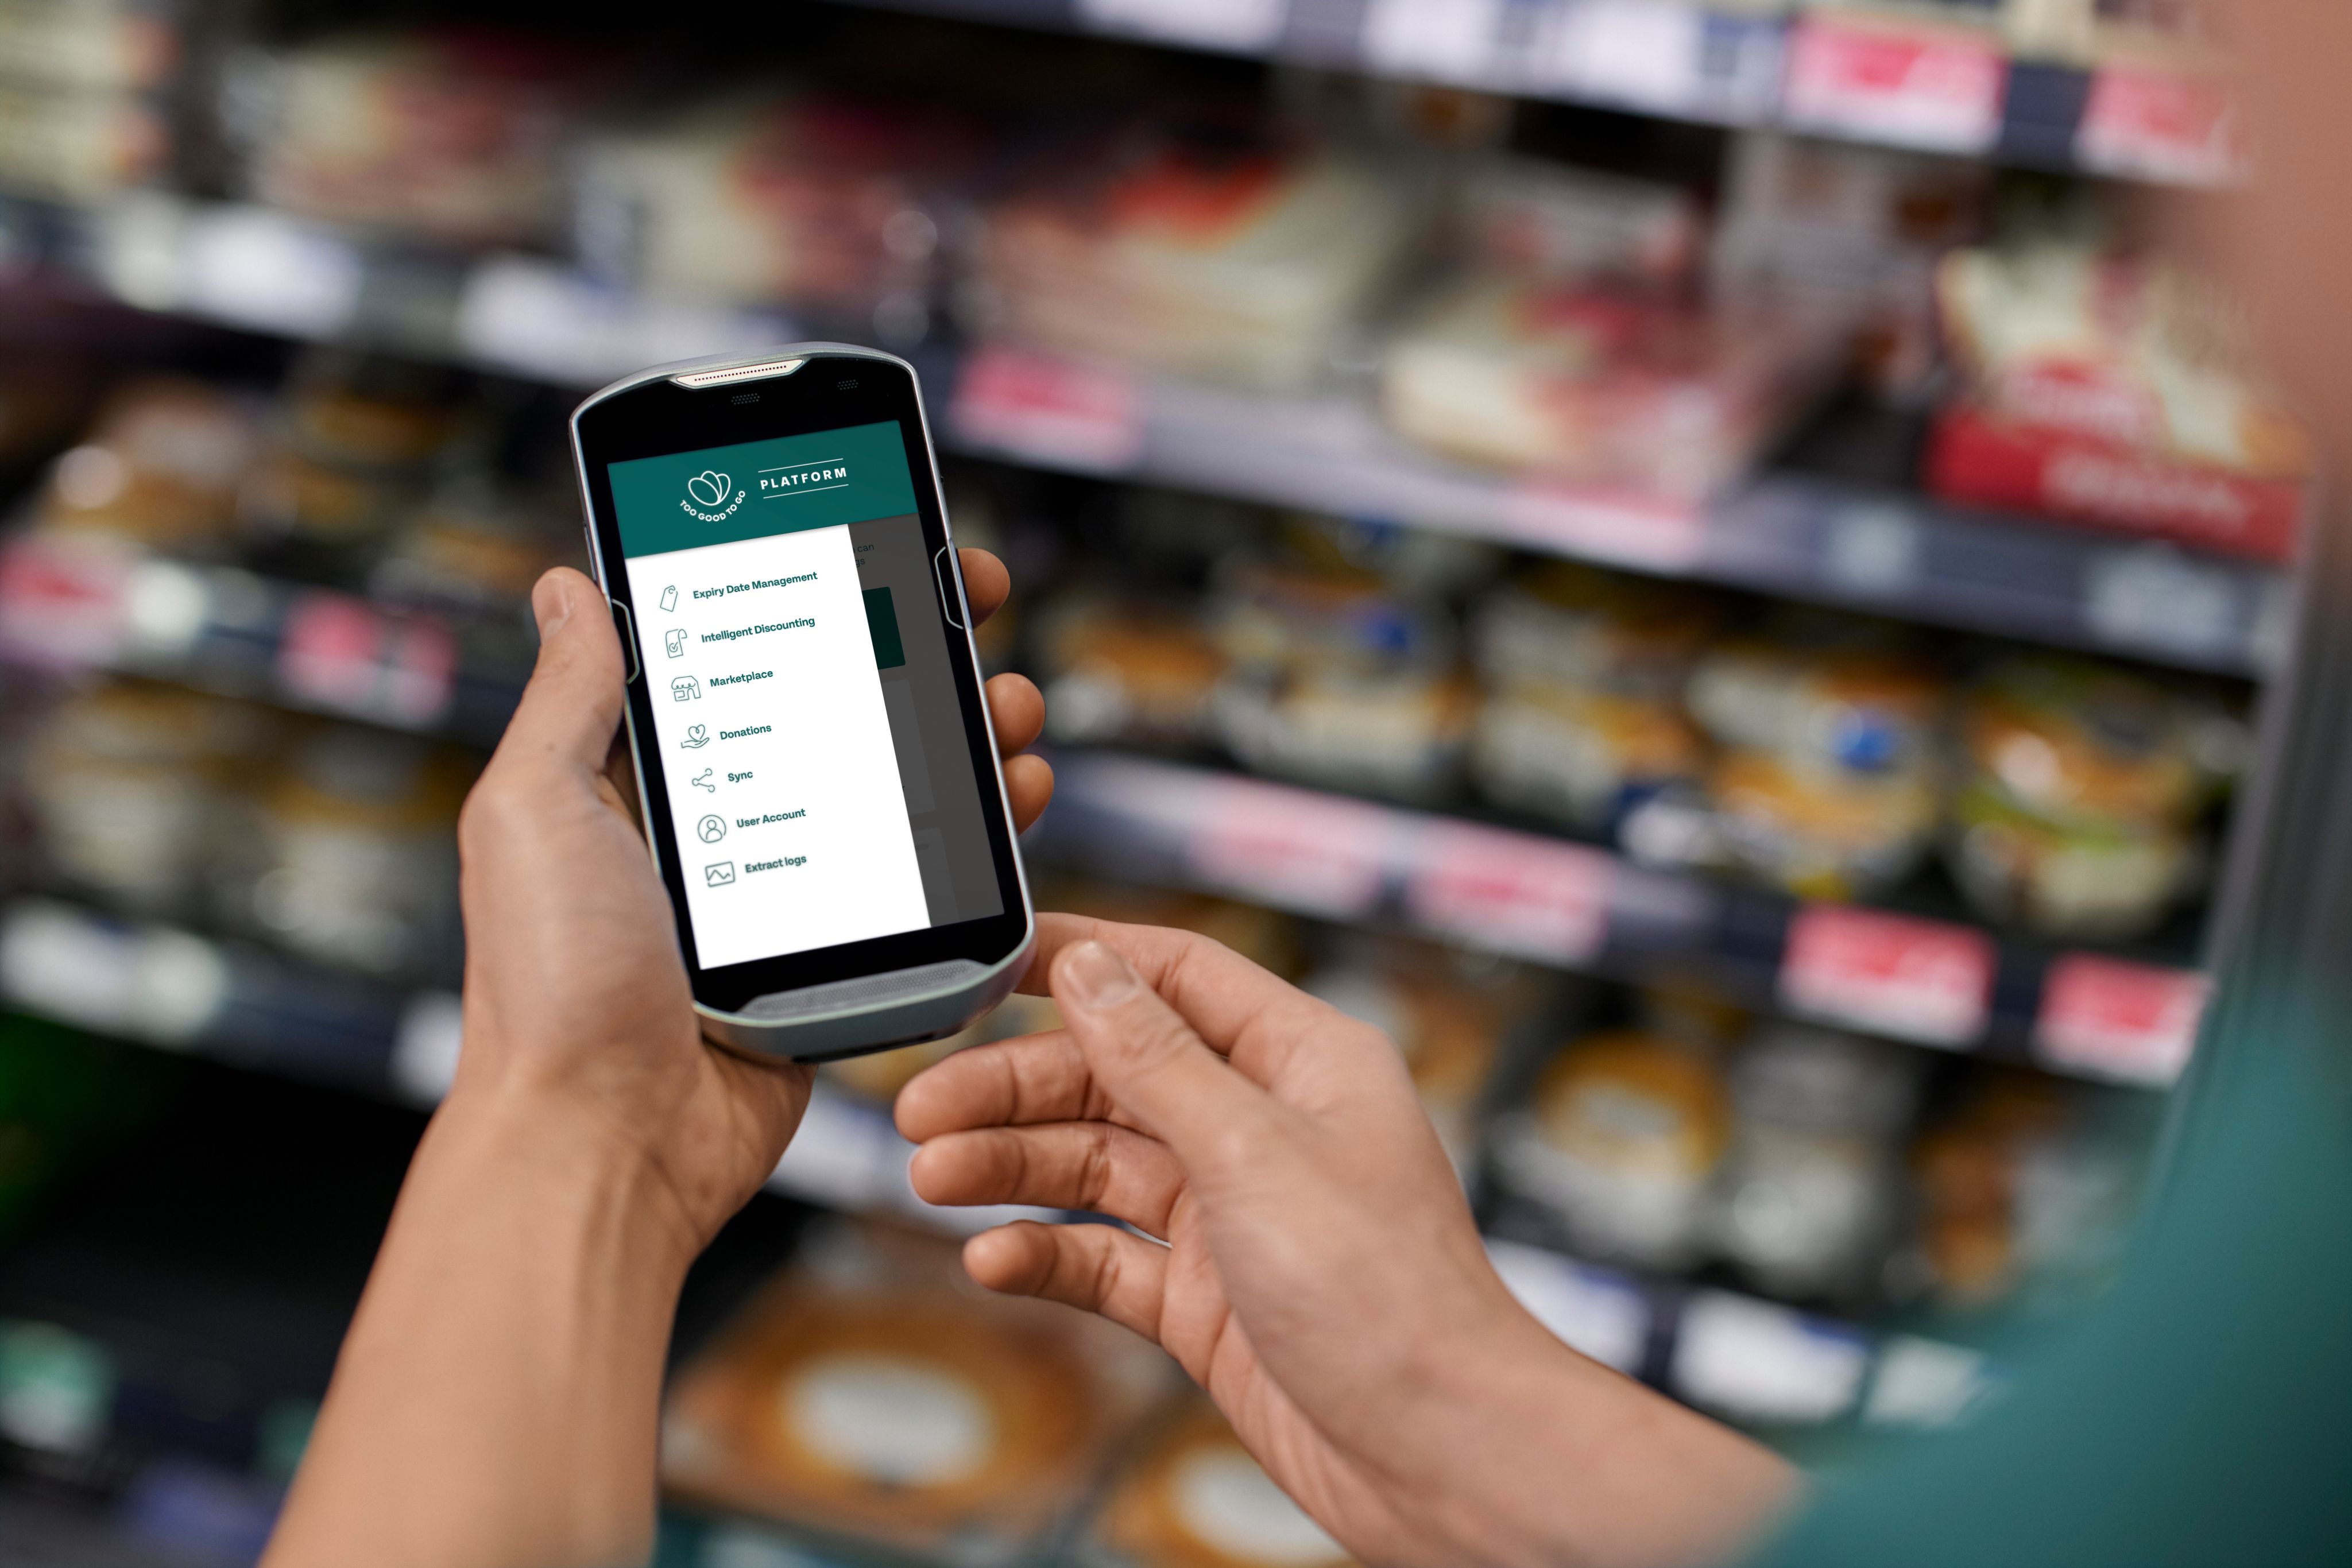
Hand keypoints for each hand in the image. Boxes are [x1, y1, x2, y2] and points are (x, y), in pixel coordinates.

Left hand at [452, 552, 1049, 1255]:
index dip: (805, 590)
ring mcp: (787, 900)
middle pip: (836, 711)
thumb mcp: (532, 809)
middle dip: (912, 647)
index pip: (738, 656)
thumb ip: (566, 698)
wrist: (604, 1142)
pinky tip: (1012, 797)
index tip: (869, 538)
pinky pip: (923, 884)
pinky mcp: (840, 964)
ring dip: (962, 730)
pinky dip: (979, 834)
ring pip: (896, 789)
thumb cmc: (547, 986)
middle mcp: (720, 833)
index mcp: (639, 786)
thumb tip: (569, 587)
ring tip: (1004, 701)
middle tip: (966, 602)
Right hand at [898, 917, 1794, 1567]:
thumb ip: (1158, 1059)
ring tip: (934, 1176)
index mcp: (1302, 1060)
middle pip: (1115, 1075)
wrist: (1438, 1456)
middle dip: (1016, 1086)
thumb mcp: (1254, 1150)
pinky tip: (994, 1260)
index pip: (1175, 976)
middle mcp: (1264, 1126)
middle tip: (923, 1106)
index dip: (1080, 962)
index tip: (985, 965)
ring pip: (1097, 1166)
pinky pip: (1104, 1259)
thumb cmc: (1391, 1298)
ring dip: (1013, 1168)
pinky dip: (1046, 1255)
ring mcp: (1232, 1215)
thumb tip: (1088, 966)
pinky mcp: (1206, 1298)